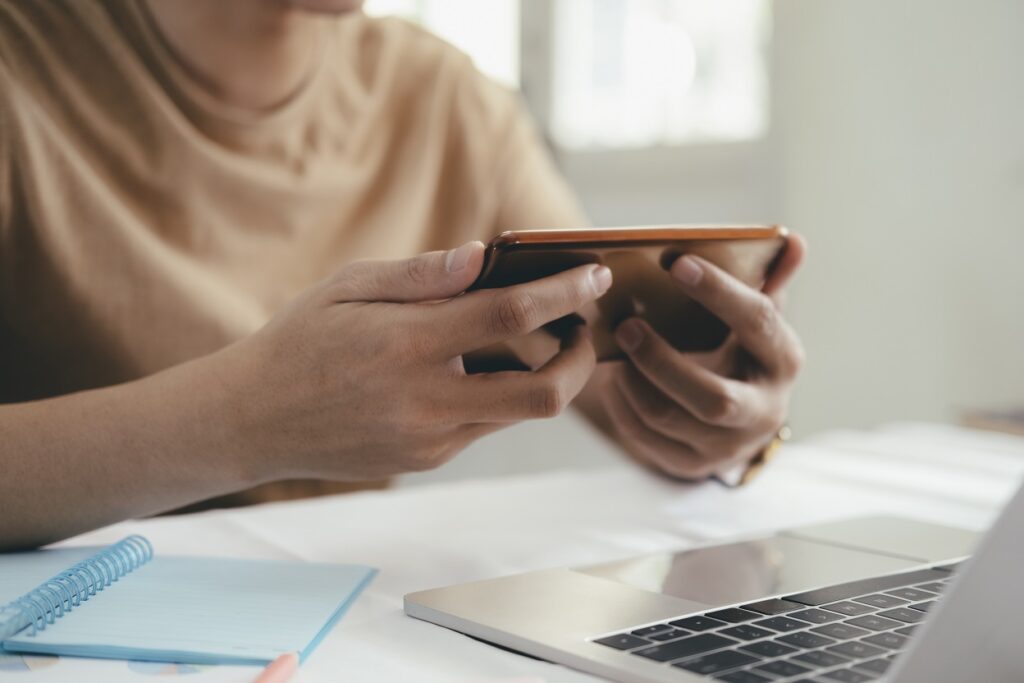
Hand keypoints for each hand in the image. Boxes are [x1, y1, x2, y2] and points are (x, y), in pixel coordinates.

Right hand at [217, 241, 611, 481]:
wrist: (251, 421)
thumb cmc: (299, 341)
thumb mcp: (347, 287)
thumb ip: (419, 274)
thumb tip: (483, 255)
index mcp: (405, 344)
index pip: (510, 313)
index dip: (564, 293)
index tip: (596, 275)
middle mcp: (425, 400)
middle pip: (542, 393)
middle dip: (579, 359)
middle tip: (582, 326)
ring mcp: (428, 440)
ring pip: (516, 413)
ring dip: (541, 376)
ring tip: (536, 339)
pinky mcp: (424, 460)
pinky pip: (482, 426)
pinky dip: (496, 395)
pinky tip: (478, 368)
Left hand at [600, 235, 805, 479]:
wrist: (738, 421)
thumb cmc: (742, 352)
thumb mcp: (758, 320)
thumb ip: (770, 280)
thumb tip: (792, 239)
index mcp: (784, 361)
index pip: (758, 322)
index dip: (719, 292)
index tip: (677, 263)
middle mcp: (764, 411)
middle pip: (712, 397)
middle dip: (662, 360)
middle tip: (625, 325)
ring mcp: (727, 446)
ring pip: (669, 418)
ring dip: (634, 381)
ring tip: (614, 349)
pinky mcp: (691, 465)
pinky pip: (645, 439)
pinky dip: (622, 406)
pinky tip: (613, 379)